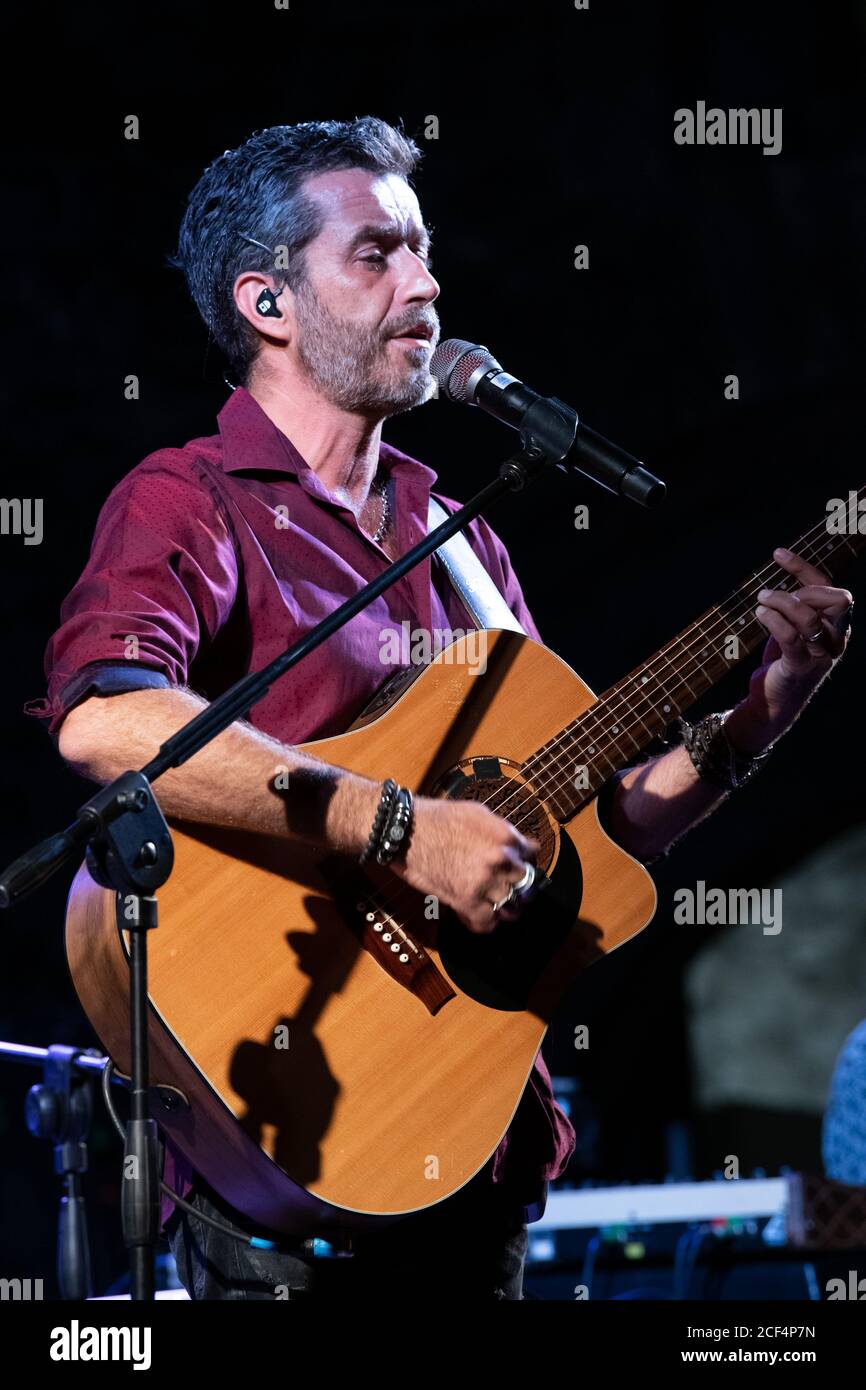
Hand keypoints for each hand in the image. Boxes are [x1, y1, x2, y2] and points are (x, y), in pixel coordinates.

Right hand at [390, 795, 538, 934]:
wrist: (404, 831)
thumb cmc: (437, 818)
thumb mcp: (477, 813)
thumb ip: (502, 830)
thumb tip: (522, 844)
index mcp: (504, 837)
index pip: (531, 855)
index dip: (524, 860)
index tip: (518, 864)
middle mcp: (500, 861)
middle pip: (526, 883)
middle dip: (520, 885)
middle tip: (511, 886)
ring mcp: (483, 883)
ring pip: (512, 907)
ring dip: (507, 907)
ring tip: (499, 905)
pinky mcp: (465, 901)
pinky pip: (488, 923)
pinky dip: (485, 922)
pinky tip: (480, 914)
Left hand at [732, 546, 852, 748]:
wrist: (772, 703)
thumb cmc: (783, 661)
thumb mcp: (792, 627)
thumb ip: (795, 605)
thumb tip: (783, 571)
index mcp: (837, 626)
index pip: (830, 588)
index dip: (804, 567)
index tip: (777, 554)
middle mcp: (836, 639)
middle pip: (836, 600)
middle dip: (801, 590)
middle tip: (770, 596)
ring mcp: (821, 655)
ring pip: (810, 617)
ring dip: (781, 602)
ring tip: (760, 601)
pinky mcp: (801, 668)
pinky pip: (793, 638)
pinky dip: (774, 620)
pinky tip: (760, 614)